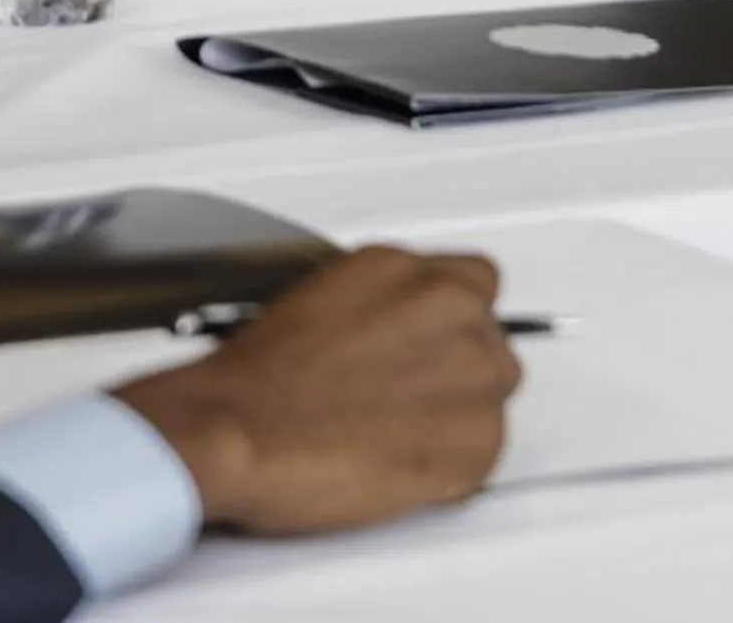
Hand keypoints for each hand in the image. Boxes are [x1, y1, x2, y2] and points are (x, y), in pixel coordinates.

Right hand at [115, 247, 518, 536]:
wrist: (239, 430)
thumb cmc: (256, 380)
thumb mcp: (315, 303)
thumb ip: (377, 307)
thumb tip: (394, 332)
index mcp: (400, 268)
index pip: (474, 279)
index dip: (448, 319)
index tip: (431, 340)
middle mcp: (446, 308)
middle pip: (490, 336)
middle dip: (455, 366)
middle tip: (404, 397)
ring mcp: (470, 373)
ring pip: (494, 394)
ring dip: (458, 412)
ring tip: (397, 434)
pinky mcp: (478, 442)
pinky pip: (487, 454)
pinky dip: (453, 465)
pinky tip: (399, 464)